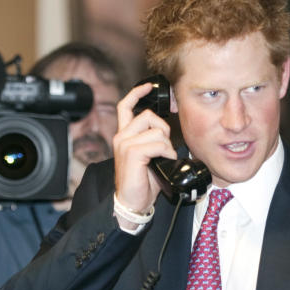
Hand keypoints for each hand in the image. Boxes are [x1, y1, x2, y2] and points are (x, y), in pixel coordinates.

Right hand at [112, 81, 174, 214]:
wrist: (132, 203)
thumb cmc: (142, 182)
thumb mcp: (148, 156)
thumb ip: (153, 141)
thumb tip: (168, 133)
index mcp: (124, 135)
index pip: (126, 106)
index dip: (137, 93)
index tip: (148, 86)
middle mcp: (121, 137)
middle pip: (148, 116)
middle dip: (163, 128)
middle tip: (166, 146)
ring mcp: (124, 144)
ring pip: (155, 130)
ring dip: (166, 144)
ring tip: (165, 157)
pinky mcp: (131, 153)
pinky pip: (157, 143)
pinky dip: (166, 151)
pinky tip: (165, 160)